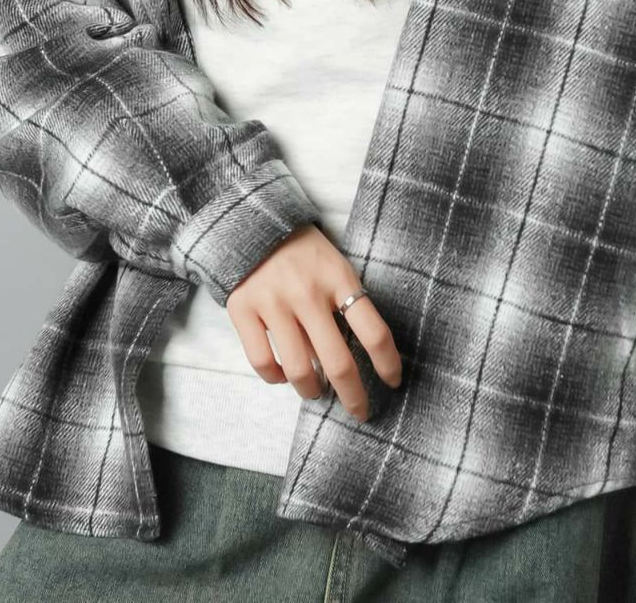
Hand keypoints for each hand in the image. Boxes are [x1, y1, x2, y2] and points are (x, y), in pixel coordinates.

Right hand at [225, 223, 401, 421]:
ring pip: (299, 369)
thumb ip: (343, 307)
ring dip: (312, 390)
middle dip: (354, 396)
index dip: (387, 363)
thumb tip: (350, 360)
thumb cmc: (306, 253)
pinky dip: (276, 378)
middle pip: (338, 361)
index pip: (373, 331)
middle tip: (360, 411)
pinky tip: (283, 375)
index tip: (393, 383)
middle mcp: (307, 292)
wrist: (255, 223)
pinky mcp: (243, 310)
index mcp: (339, 278)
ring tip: (316, 391)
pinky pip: (263, 362)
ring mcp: (274, 302)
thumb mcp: (335, 268)